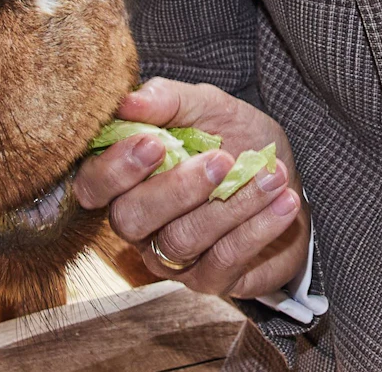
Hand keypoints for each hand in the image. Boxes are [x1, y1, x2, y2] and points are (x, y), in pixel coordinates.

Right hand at [72, 76, 308, 299]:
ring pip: (181, 239)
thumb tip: (127, 101)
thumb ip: (168, 100)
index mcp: (127, 178)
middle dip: (176, 189)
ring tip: (272, 175)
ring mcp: (171, 257)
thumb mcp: (209, 107)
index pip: (93, 185)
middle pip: (130, 218)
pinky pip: (223, 260)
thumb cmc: (237, 139)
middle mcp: (139, 223)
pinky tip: (283, 202)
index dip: (114, 169)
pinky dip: (257, 228)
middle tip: (222, 159)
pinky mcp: (208, 280)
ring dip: (232, 204)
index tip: (154, 143)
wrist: (289, 179)